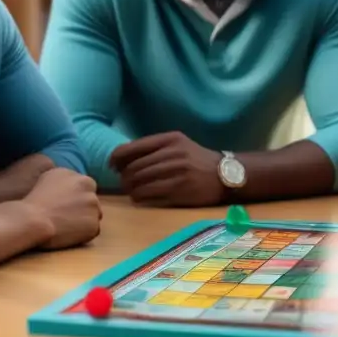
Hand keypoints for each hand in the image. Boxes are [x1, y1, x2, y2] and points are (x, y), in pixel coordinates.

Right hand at [22, 168, 101, 249]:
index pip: (86, 189)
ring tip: (65, 224)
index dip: (75, 197)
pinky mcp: (93, 227)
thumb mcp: (51, 175)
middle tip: (64, 214)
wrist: (34, 219)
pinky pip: (92, 230)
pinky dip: (83, 233)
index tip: (64, 203)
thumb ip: (67, 177)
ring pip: (93, 216)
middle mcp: (93, 194)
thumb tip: (72, 182)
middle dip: (81, 208)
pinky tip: (68, 232)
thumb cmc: (37, 198)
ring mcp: (95, 211)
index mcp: (85, 180)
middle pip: (91, 202)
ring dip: (84, 220)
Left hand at [109, 132, 223, 206]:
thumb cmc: (198, 160)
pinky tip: (139, 197)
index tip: (112, 165)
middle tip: (123, 182)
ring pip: (139, 180)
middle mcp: (173, 153)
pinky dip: (139, 196)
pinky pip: (149, 193)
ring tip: (130, 190)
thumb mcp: (179, 145)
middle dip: (124, 176)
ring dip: (130, 187)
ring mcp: (176, 171)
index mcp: (170, 139)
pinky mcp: (179, 189)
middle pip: (134, 166)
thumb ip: (155, 149)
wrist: (225, 174)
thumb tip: (123, 159)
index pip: (133, 147)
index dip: (117, 157)